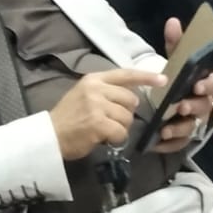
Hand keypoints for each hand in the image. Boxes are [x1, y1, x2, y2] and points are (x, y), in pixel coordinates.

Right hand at [49, 68, 165, 159]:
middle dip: (125, 114)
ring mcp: (97, 106)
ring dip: (120, 128)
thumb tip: (132, 96)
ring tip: (103, 130)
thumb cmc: (68, 118)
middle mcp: (96, 89)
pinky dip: (115, 139)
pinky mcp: (98, 123)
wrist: (49, 136)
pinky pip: (121, 132)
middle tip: (110, 121)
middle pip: (130, 100)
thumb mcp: (84, 95)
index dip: (145, 77)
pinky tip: (103, 138)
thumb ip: (105, 91)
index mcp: (93, 79)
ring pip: (127, 118)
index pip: (125, 74)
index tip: (163, 79)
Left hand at [152, 19, 212, 153]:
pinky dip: (168, 145)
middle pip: (203, 108)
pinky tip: (155, 143)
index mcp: (203, 85)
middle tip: (180, 107)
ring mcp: (193, 123)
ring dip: (178, 129)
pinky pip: (178, 144)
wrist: (169, 103)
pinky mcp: (182, 138)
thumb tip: (172, 21)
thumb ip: (175, 44)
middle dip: (192, 108)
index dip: (207, 87)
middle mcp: (202, 105)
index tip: (196, 86)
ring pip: (191, 128)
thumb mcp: (175, 61)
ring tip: (164, 129)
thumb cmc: (177, 80)